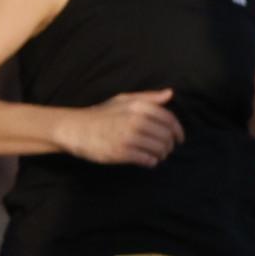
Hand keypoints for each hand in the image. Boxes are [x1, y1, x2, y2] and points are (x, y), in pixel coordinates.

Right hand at [63, 90, 181, 167]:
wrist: (75, 128)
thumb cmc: (101, 114)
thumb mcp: (123, 100)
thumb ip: (148, 97)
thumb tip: (170, 94)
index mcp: (138, 107)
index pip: (169, 120)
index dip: (178, 131)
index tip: (179, 139)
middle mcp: (135, 120)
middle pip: (166, 136)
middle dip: (170, 145)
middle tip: (167, 149)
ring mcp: (128, 137)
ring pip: (159, 149)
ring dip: (162, 155)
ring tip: (157, 155)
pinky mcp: (121, 152)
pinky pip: (147, 159)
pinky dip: (151, 162)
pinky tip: (148, 160)